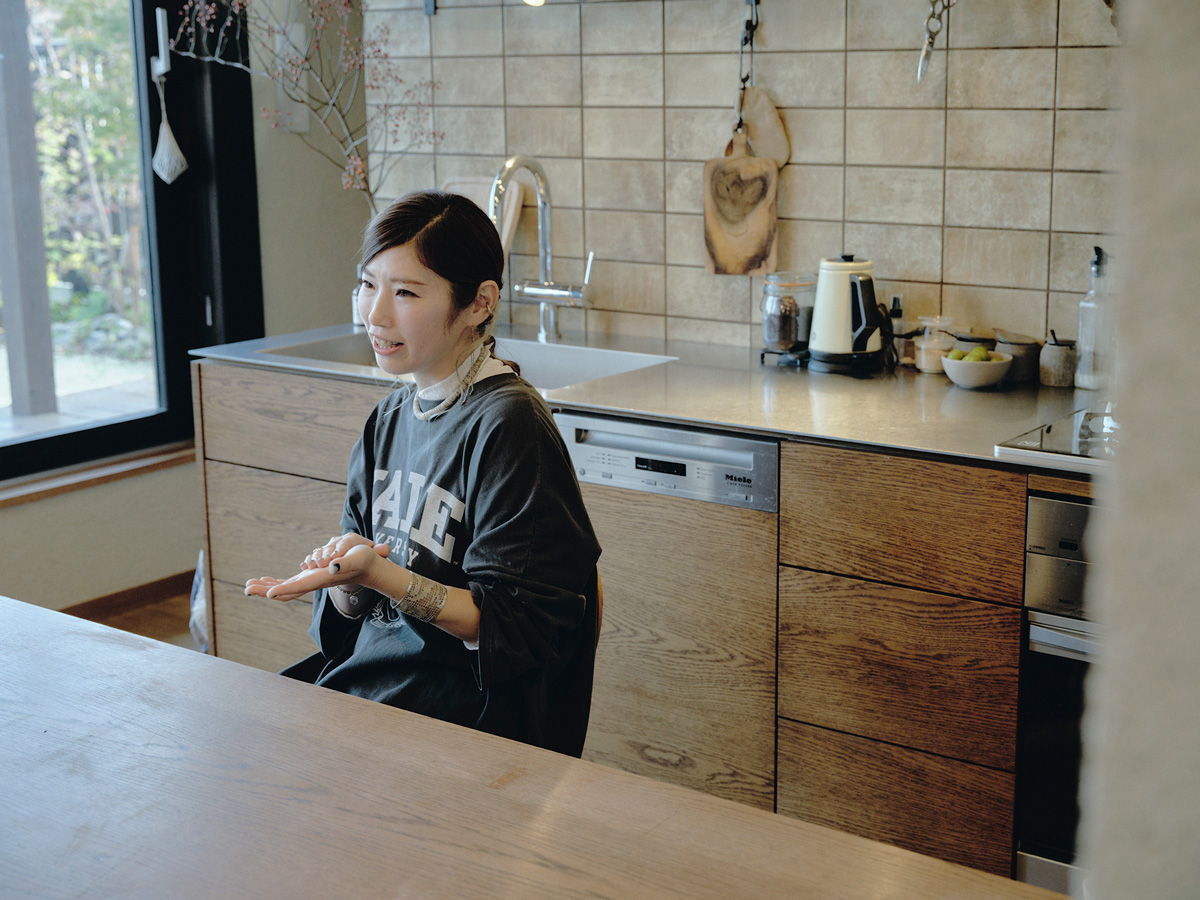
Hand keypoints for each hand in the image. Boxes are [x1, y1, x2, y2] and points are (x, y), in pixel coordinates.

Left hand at [245, 540, 390, 602]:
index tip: (267, 594)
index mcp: (321, 579)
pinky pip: (287, 583)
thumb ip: (345, 563)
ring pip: (283, 588)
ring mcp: (309, 581)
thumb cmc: (363, 560)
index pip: (299, 587)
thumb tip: (334, 566)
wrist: (367, 567)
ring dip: (265, 587)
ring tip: (248, 585)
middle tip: (247, 588)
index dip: (283, 589)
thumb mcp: (356, 557)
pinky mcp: (308, 578)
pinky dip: (274, 583)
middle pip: (285, 591)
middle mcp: (312, 583)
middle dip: (265, 590)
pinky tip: (264, 581)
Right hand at [301, 532, 378, 570]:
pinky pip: (313, 556)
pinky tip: (304, 567)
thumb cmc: (369, 554)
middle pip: (330, 547)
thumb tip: (385, 548)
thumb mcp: (376, 552)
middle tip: (321, 564)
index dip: (340, 551)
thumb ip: (381, 550)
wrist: (360, 555)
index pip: (345, 543)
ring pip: (320, 552)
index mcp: (352, 539)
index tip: (335, 559)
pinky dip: (309, 561)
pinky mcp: (321, 555)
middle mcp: (338, 541)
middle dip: (325, 556)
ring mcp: (328, 548)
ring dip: (315, 559)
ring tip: (311, 566)